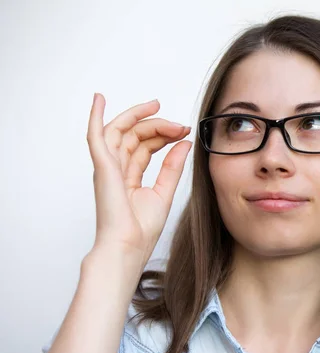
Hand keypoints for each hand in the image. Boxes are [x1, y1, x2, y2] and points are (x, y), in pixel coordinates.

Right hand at [85, 93, 191, 275]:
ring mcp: (107, 167)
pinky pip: (95, 136)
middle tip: (178, 123)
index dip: (163, 135)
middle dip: (156, 124)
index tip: (184, 131)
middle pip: (134, 136)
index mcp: (128, 177)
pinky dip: (95, 116)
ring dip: (137, 116)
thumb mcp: (164, 192)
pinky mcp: (103, 167)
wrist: (129, 246)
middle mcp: (115, 170)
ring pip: (119, 131)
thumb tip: (184, 143)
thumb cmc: (141, 229)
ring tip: (155, 105)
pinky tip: (99, 99)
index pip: (144, 147)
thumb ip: (173, 167)